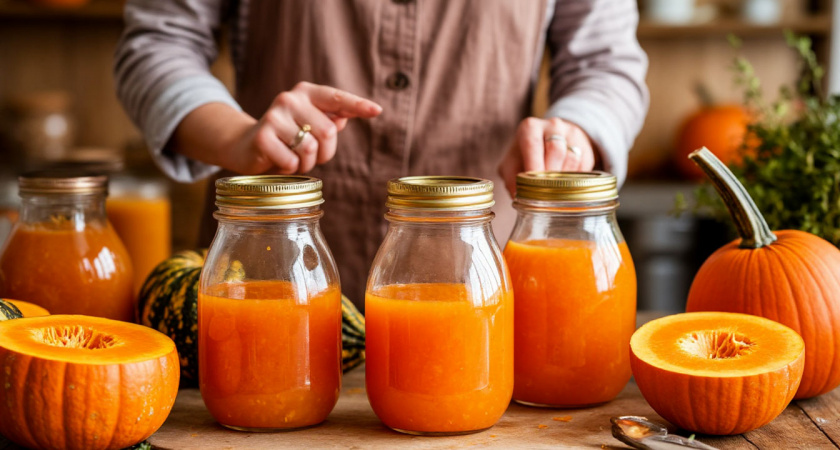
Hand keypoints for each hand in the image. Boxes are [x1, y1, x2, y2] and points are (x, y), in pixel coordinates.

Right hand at [174, 82, 381, 174]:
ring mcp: (274, 116)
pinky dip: (291, 168)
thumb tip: (346, 117)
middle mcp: (290, 99)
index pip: (337, 98)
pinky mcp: (263, 136)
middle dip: (324, 152)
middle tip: (310, 156)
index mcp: (306, 93)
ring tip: (294, 158)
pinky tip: (279, 161)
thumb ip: (330, 119)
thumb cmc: (286, 137)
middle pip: (328, 131)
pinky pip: (293, 161)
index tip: (377, 110)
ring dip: (307, 163)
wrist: (245, 146)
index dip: (358, 105)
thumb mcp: (309, 126)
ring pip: (310, 148)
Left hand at [498, 117, 597, 196]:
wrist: (552, 141)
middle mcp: (553, 126)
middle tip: (544, 192)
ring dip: (563, 179)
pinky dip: (575, 181)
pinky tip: (566, 186)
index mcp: (530, 127)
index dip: (534, 165)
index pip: (533, 144)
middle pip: (555, 150)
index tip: (534, 185)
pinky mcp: (587, 148)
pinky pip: (584, 167)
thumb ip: (511, 177)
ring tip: (554, 191)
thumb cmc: (526, 155)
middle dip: (549, 175)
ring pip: (572, 159)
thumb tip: (518, 196)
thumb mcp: (512, 162)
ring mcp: (573, 135)